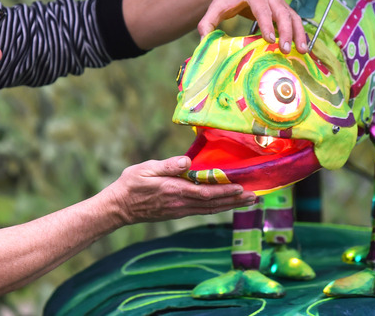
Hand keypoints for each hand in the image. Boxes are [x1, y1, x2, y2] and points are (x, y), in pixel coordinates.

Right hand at [103, 156, 256, 224]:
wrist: (119, 207)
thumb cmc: (130, 185)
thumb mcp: (145, 169)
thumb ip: (167, 165)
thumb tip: (187, 161)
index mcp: (174, 190)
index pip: (205, 192)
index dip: (224, 191)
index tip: (240, 188)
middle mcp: (181, 203)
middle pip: (213, 204)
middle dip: (235, 200)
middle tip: (255, 197)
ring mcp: (180, 210)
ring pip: (210, 209)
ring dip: (230, 205)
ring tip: (248, 201)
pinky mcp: (178, 212)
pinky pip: (203, 210)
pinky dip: (218, 207)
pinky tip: (226, 204)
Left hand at [196, 0, 307, 53]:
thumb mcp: (214, 8)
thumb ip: (207, 23)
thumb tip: (204, 41)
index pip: (262, 9)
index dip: (266, 24)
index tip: (270, 40)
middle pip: (282, 13)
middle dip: (286, 32)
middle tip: (286, 50)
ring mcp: (279, 1)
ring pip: (293, 16)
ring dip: (299, 33)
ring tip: (303, 50)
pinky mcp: (283, 8)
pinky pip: (295, 19)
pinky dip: (300, 32)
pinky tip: (303, 46)